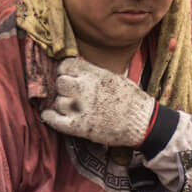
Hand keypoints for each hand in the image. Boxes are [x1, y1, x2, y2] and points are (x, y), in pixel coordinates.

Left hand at [40, 57, 156, 146]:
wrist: (143, 122)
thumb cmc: (132, 99)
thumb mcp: (115, 77)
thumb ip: (95, 73)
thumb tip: (79, 67)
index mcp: (94, 75)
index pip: (66, 65)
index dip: (64, 70)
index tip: (67, 75)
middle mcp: (85, 89)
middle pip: (60, 83)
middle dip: (63, 87)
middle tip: (70, 93)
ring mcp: (81, 108)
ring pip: (59, 102)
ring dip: (62, 104)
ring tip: (72, 108)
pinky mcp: (80, 127)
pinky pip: (56, 121)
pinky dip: (49, 118)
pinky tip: (48, 116)